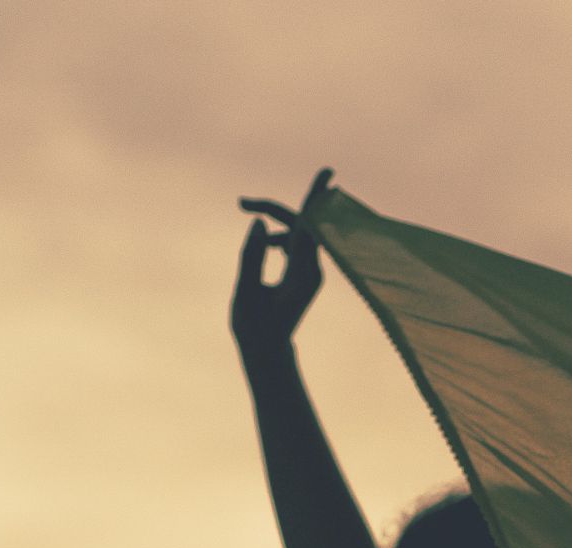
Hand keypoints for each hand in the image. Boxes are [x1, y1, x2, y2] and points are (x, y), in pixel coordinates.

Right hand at [231, 167, 332, 348]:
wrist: (268, 350)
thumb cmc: (254, 326)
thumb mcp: (246, 290)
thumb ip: (251, 254)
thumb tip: (259, 221)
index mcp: (301, 275)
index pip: (310, 228)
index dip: (315, 199)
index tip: (328, 173)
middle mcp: (312, 271)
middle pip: (300, 225)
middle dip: (272, 209)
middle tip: (242, 202)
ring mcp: (312, 272)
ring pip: (297, 233)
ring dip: (273, 224)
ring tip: (244, 217)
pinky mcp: (306, 273)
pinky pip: (296, 243)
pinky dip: (277, 238)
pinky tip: (264, 244)